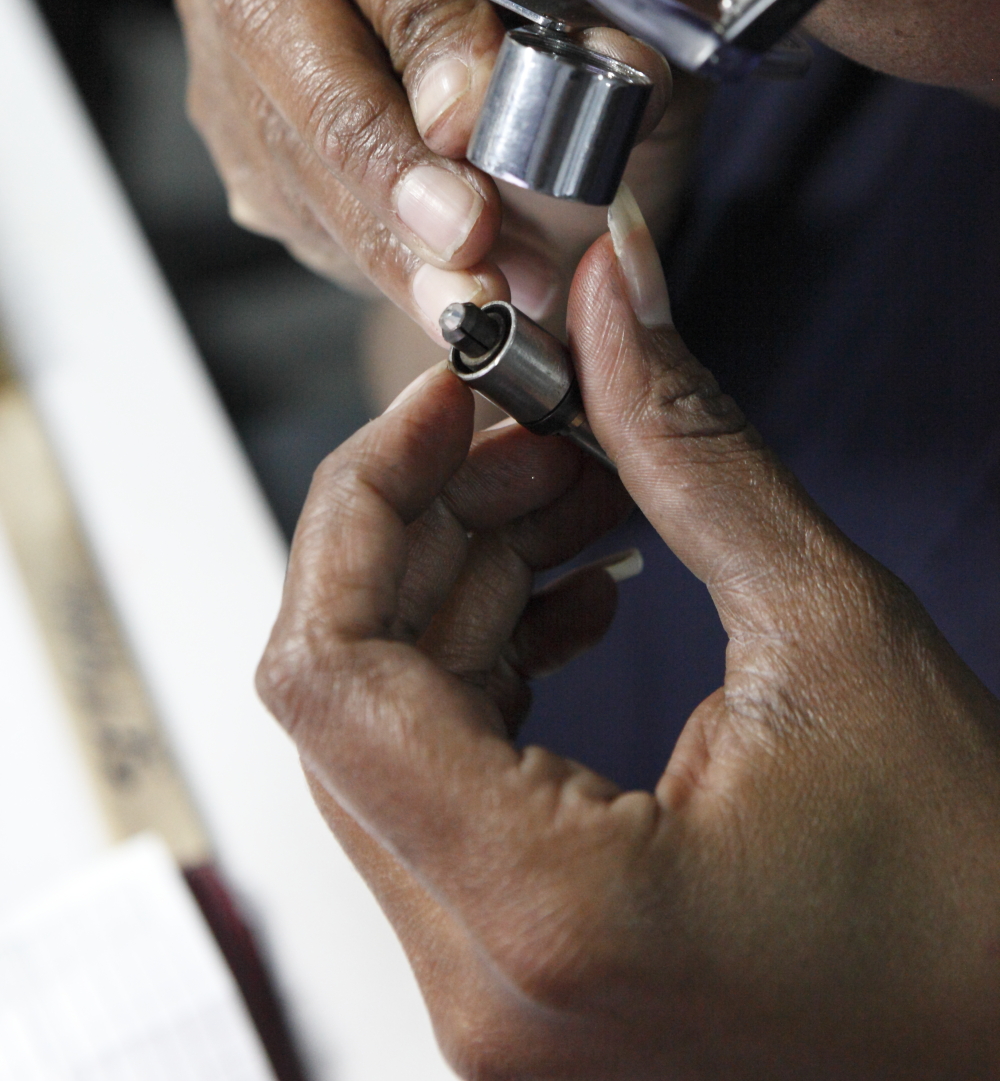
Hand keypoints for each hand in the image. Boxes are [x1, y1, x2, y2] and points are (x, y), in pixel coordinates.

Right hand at [175, 0, 685, 339]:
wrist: (503, 31)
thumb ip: (620, 23)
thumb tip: (615, 76)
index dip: (415, 16)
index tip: (479, 117)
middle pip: (272, 14)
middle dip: (375, 145)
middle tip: (466, 237)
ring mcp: (225, 10)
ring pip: (269, 122)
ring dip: (374, 230)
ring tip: (474, 300)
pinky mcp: (227, 109)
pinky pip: (274, 190)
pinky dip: (362, 255)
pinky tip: (435, 295)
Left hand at [258, 191, 999, 1078]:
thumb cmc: (976, 882)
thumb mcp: (830, 627)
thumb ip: (686, 445)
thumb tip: (608, 293)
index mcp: (549, 909)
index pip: (325, 674)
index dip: (364, 502)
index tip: (445, 403)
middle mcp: (487, 985)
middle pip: (346, 697)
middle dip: (429, 529)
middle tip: (531, 430)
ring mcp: (496, 996)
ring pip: (389, 738)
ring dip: (466, 589)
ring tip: (572, 491)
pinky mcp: (526, 976)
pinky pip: (444, 792)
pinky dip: (489, 669)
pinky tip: (575, 590)